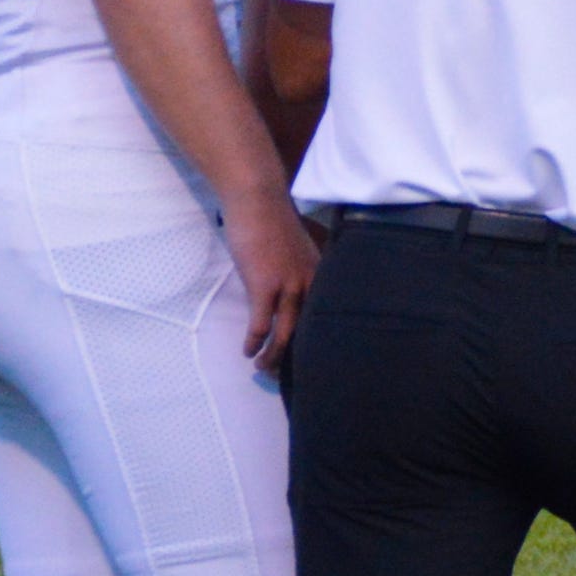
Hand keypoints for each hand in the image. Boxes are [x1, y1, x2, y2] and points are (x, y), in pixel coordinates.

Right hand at [224, 192, 318, 372]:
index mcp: (322, 277)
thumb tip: (293, 298)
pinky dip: (254, 342)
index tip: (314, 361)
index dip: (320, 343)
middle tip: (286, 375)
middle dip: (298, 358)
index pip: (328, 318)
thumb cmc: (274, 225)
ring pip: (286, 334)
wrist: (258, 200)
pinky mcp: (265, 285)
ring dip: (273, 356)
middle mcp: (313, 284)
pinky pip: (261, 324)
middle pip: (310, 332)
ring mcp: (291, 285)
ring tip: (264, 368)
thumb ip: (300, 274)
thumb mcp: (297, 253)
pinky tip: (247, 350)